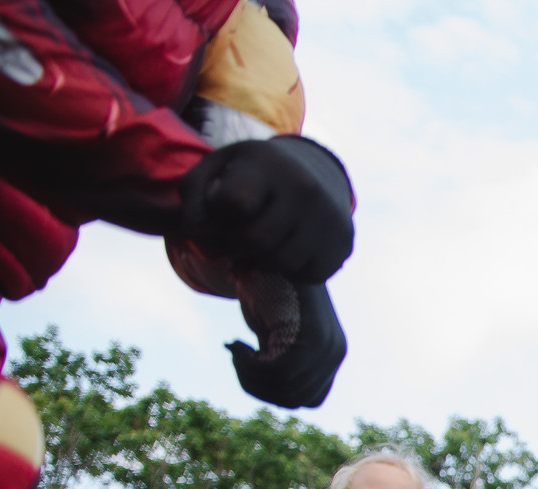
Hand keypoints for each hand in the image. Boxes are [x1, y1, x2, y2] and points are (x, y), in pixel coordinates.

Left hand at [180, 136, 354, 281]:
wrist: (315, 172)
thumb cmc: (253, 174)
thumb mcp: (216, 168)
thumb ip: (193, 195)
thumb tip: (198, 232)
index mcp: (268, 164)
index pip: (234, 204)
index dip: (218, 216)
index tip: (221, 208)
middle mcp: (305, 188)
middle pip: (256, 240)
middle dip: (237, 245)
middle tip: (234, 238)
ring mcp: (329, 217)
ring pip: (283, 263)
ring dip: (263, 262)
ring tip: (257, 248)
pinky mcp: (344, 242)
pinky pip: (308, 274)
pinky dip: (292, 271)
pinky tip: (285, 252)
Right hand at [228, 275, 346, 408]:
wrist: (269, 254)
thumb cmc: (270, 290)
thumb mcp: (279, 330)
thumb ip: (283, 360)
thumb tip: (279, 397)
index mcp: (332, 354)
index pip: (308, 400)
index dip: (273, 392)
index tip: (251, 367)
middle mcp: (335, 353)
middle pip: (293, 399)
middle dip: (256, 386)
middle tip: (236, 357)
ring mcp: (326, 346)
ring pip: (283, 389)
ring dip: (249, 376)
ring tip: (236, 350)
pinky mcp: (310, 336)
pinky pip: (276, 373)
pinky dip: (248, 366)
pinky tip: (236, 345)